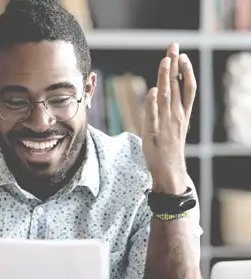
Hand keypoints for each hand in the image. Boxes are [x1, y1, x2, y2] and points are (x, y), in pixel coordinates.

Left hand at [141, 43, 196, 194]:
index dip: (185, 71)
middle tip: (173, 47)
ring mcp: (165, 124)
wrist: (169, 171)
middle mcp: (176, 116)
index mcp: (182, 114)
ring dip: (165, 78)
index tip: (182, 56)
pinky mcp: (153, 133)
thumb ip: (171, 110)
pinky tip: (152, 91)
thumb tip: (161, 92)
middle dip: (174, 66)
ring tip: (165, 61)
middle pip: (176, 87)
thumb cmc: (169, 148)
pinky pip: (153, 116)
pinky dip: (153, 104)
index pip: (186, 88)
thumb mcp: (175, 127)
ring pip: (166, 97)